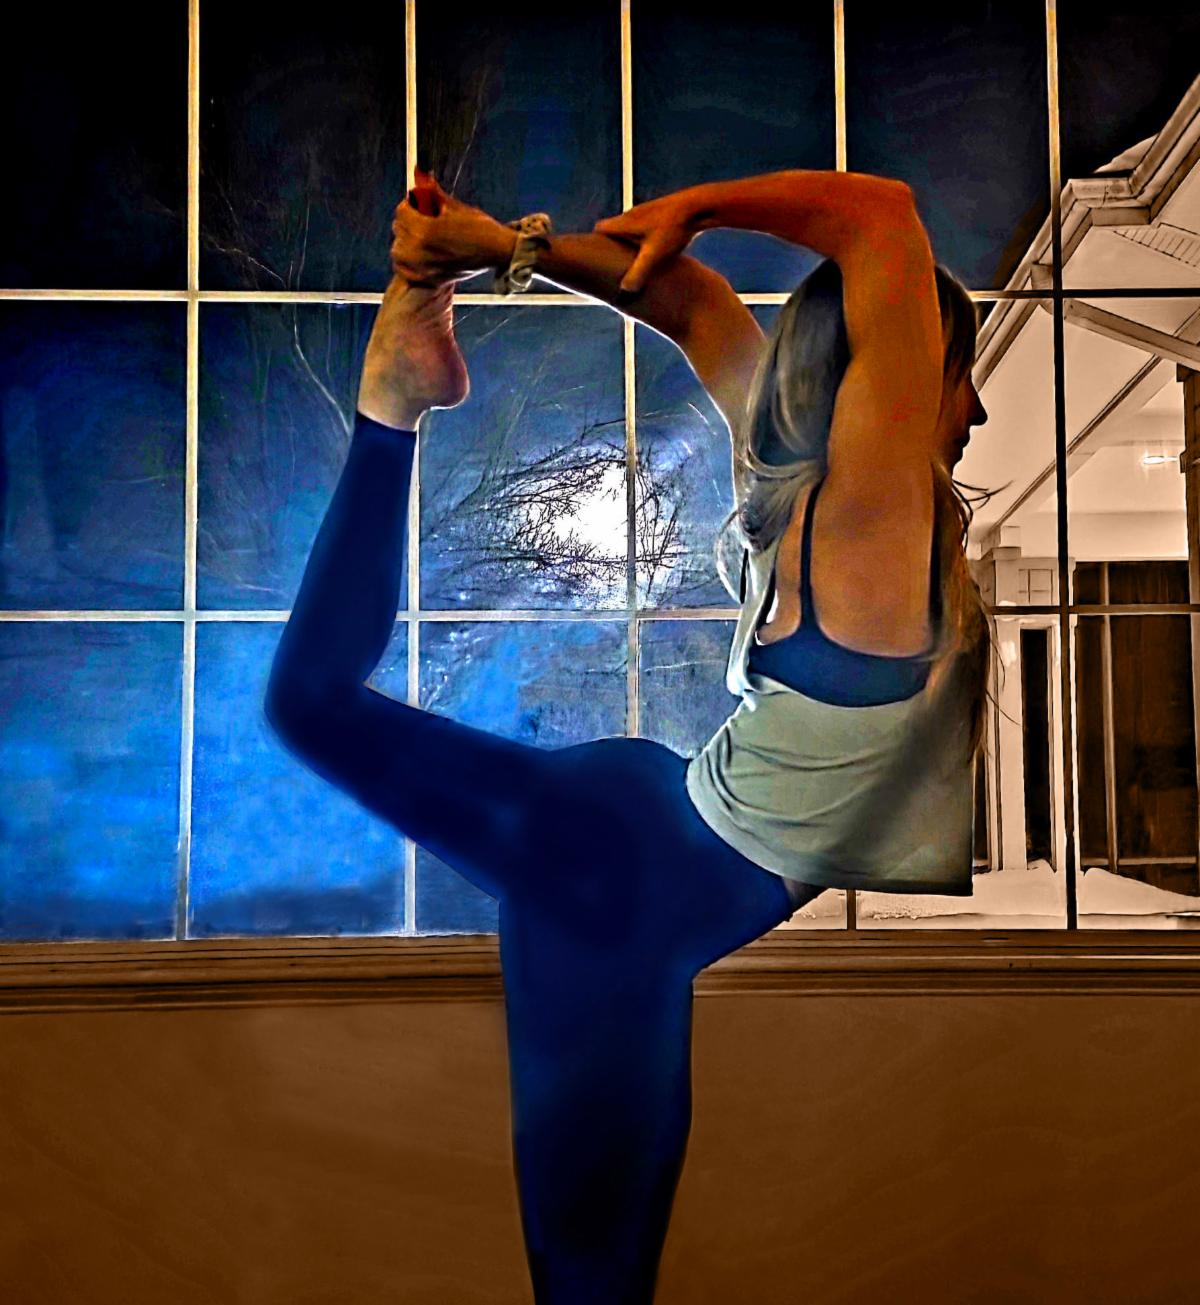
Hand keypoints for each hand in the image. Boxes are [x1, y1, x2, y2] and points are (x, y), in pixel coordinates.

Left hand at [389, 171, 516, 285]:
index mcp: (425, 230)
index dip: (411, 204)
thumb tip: (420, 174)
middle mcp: (420, 251)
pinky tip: (417, 255)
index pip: (402, 211)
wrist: (497, 252)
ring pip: (398, 251)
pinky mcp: (429, 278)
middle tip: (422, 219)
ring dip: (405, 242)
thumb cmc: (481, 230)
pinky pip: (405, 270)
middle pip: (398, 230)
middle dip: (408, 221)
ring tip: (419, 237)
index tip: (420, 204)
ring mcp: (424, 267)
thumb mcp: (454, 207)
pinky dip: (407, 263)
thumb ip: (432, 193)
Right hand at [592, 193, 701, 297]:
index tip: (594, 259)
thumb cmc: (675, 228)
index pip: (600, 229)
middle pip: (613, 230)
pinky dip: (644, 240)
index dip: (594, 243)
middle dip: (611, 247)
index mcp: (626, 223)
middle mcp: (633, 214)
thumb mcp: (654, 255)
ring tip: (634, 262)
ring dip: (628, 244)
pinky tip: (655, 253)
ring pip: (630, 230)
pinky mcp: (662, 215)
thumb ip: (638, 273)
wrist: (700, 206)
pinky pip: (645, 229)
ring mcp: (648, 213)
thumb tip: (623, 292)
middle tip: (612, 266)